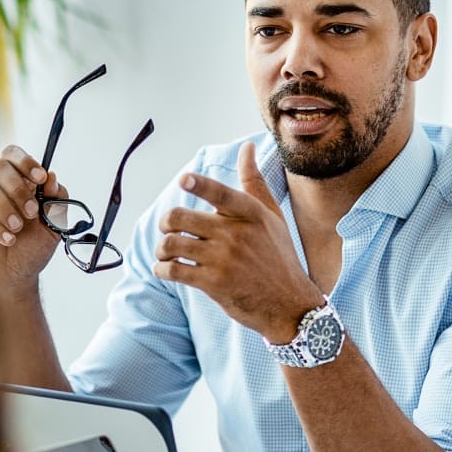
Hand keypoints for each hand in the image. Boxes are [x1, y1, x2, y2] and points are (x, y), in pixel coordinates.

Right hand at [0, 145, 70, 296]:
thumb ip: (56, 203)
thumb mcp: (53, 227)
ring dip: (4, 206)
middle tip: (30, 212)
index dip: (26, 161)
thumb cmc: (30, 251)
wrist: (14, 280)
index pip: (13, 155)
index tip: (40, 177)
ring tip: (17, 229)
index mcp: (15, 182)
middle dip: (17, 188)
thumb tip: (53, 180)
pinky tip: (7, 239)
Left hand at [154, 143, 324, 342]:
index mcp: (250, 213)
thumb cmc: (278, 255)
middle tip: (168, 229)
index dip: (198, 185)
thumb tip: (247, 147)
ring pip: (172, 244)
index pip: (219, 192)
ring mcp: (224, 259)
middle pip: (180, 217)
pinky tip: (166, 269)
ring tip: (166, 252)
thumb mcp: (272, 216)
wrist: (289, 304)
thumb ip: (254, 181)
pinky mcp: (214, 284)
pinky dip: (162, 269)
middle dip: (166, 223)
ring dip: (162, 248)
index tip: (183, 180)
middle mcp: (236, 234)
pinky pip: (174, 270)